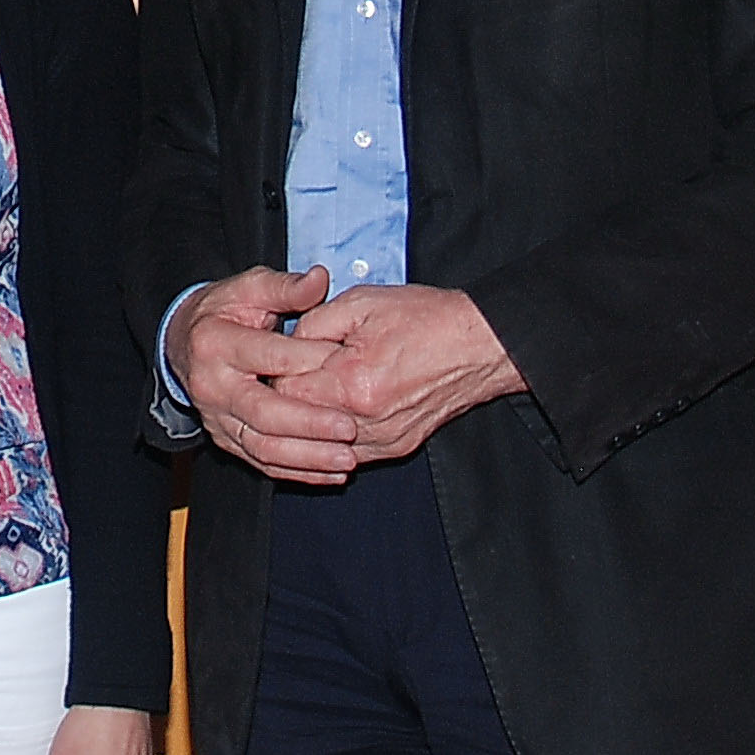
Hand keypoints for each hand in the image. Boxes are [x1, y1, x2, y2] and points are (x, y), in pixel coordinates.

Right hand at [167, 266, 358, 483]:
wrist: (184, 341)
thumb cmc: (225, 311)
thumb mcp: (249, 287)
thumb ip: (285, 286)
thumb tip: (319, 280)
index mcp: (214, 342)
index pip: (269, 356)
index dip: (311, 361)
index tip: (349, 365)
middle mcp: (211, 385)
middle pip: (263, 412)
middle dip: (309, 424)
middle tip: (350, 429)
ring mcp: (215, 417)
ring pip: (262, 446)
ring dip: (307, 457)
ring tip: (348, 460)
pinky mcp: (225, 439)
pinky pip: (261, 463)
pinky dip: (298, 472)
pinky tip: (330, 473)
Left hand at [272, 284, 526, 462]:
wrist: (482, 345)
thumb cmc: (426, 319)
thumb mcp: (359, 303)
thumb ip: (312, 324)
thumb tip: (285, 344)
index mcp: (352, 384)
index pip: (285, 391)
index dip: (275, 371)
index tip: (272, 358)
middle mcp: (367, 422)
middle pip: (299, 422)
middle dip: (287, 398)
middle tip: (281, 375)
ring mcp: (384, 441)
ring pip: (322, 442)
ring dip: (310, 419)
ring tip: (305, 391)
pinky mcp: (397, 448)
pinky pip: (349, 452)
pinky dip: (334, 434)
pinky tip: (329, 413)